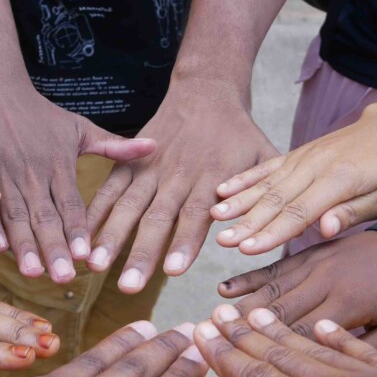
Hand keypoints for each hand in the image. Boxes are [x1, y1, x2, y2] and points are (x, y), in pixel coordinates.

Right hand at [0, 69, 153, 282]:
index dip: (76, 229)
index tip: (84, 255)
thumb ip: (114, 146)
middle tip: (62, 277)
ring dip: (23, 246)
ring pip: (15, 217)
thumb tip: (155, 147)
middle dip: (52, 248)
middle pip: (44, 216)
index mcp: (58, 164)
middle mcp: (32, 173)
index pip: (70, 203)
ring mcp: (4, 177)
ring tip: (32, 272)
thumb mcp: (79, 127)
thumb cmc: (41, 114)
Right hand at [86, 83, 277, 292]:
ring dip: (110, 237)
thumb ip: (272, 197)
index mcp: (211, 177)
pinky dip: (94, 212)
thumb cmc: (240, 134)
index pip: (196, 215)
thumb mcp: (266, 158)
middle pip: (156, 218)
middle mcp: (177, 175)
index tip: (172, 271)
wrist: (206, 90)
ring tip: (94, 265)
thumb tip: (294, 235)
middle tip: (128, 287)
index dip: (184, 243)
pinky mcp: (130, 160)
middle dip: (140, 253)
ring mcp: (150, 168)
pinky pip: (109, 188)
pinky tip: (82, 237)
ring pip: (127, 205)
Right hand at [193, 310, 376, 376]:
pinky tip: (326, 326)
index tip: (199, 334)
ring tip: (255, 314)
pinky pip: (358, 350)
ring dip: (279, 333)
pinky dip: (336, 337)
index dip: (226, 360)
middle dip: (244, 339)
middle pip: (279, 358)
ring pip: (312, 350)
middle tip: (216, 315)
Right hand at [212, 101, 376, 254]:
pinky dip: (244, 179)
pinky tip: (222, 190)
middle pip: (276, 199)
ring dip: (239, 202)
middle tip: (223, 242)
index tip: (248, 250)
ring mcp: (303, 157)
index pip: (300, 212)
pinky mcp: (297, 154)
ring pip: (266, 184)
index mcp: (341, 179)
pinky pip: (266, 167)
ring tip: (214, 217)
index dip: (272, 233)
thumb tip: (325, 230)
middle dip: (247, 223)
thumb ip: (352, 212)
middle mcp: (316, 165)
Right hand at [217, 230, 376, 349]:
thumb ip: (366, 350)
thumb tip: (327, 371)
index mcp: (348, 304)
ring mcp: (314, 263)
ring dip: (237, 307)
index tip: (232, 362)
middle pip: (274, 312)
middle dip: (239, 329)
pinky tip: (224, 288)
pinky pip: (275, 267)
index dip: (265, 349)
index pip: (298, 334)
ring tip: (208, 321)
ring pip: (269, 289)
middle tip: (204, 341)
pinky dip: (248, 277)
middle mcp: (324, 282)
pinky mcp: (310, 253)